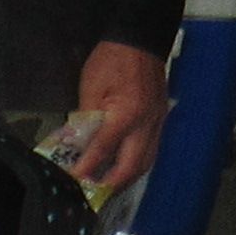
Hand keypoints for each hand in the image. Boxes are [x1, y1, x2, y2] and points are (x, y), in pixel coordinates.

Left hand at [67, 41, 170, 195]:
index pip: (103, 150)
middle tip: (93, 195)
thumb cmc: (111, 60)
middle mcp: (146, 123)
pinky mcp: (160, 120)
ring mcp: (157, 123)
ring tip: (106, 188)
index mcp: (127, 114)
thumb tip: (77, 145)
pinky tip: (122, 169)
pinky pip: (150, 151)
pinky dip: (135, 165)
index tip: (75, 182)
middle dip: (112, 185)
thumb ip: (85, 120)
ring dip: (126, 179)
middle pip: (132, 167)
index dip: (87, 169)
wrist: (141, 39)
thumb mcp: (90, 88)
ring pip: (145, 163)